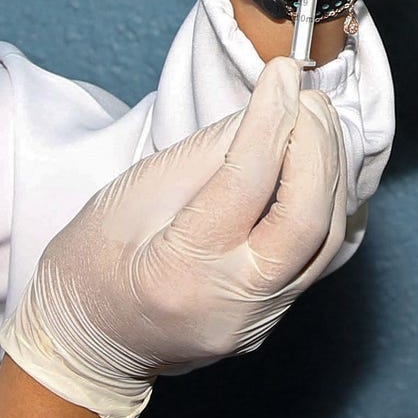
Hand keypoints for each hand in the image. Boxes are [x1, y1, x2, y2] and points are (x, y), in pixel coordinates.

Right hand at [0, 58, 348, 417]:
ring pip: (325, 242)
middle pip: (306, 221)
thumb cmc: (93, 267)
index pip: (246, 182)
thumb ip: (206, 155)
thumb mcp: (132, 197)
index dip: (270, 118)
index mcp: (181, 272)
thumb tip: (264, 111)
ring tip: (318, 120)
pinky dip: (321, 203)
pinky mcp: (270, 320)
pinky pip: (315, 257)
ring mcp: (257, 321)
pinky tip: (314, 164)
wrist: (87, 343)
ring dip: (330, 172)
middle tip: (309, 98)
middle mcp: (231, 306)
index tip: (281, 74)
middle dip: (318, 148)